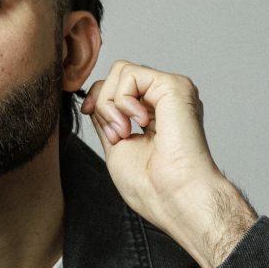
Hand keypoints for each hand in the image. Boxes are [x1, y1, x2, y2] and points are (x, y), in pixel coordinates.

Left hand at [81, 61, 257, 267]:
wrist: (174, 197)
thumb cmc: (151, 185)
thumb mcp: (116, 144)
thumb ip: (107, 117)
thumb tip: (95, 96)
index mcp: (155, 112)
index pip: (118, 86)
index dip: (98, 99)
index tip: (94, 118)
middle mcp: (165, 98)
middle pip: (117, 74)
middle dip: (103, 104)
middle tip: (117, 136)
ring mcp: (171, 89)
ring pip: (121, 70)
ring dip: (111, 104)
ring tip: (125, 133)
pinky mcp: (174, 86)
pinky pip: (129, 73)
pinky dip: (121, 100)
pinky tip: (137, 123)